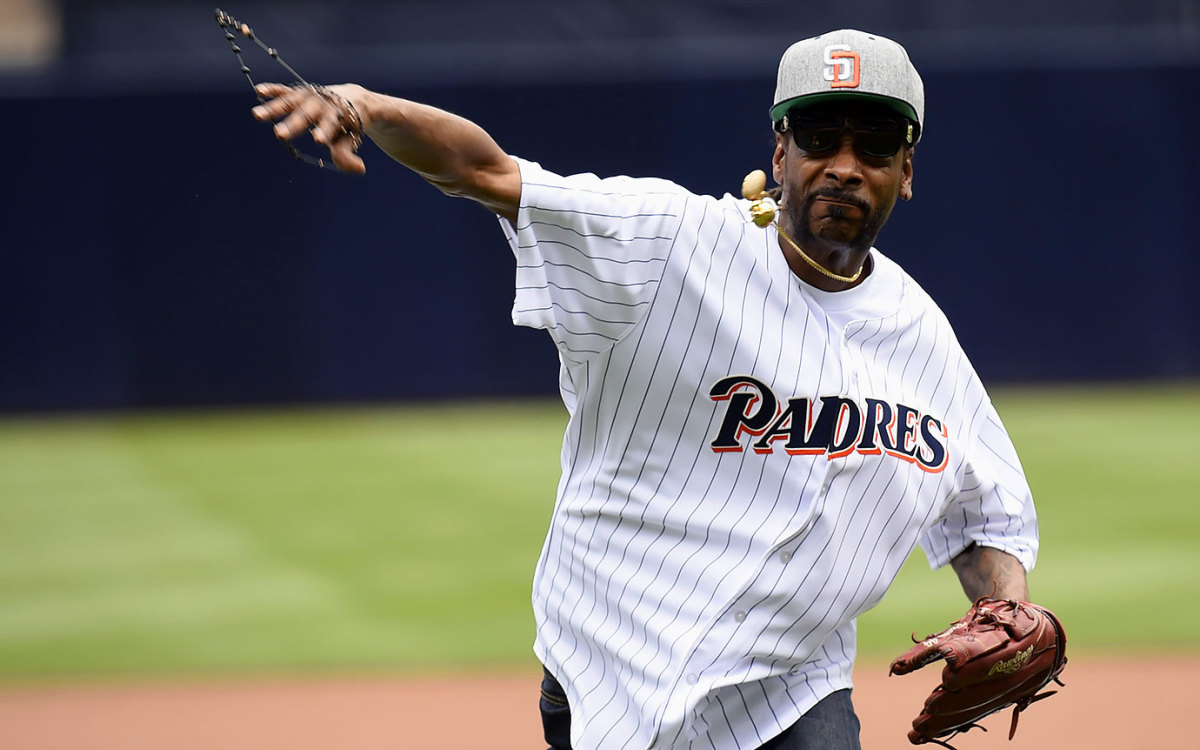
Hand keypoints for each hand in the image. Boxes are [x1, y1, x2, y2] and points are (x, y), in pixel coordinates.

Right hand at [252, 82, 366, 173]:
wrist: (354, 99)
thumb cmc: (349, 125)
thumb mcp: (352, 140)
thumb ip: (350, 156)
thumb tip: (360, 169)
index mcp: (340, 114)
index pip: (332, 124)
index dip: (325, 132)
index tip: (319, 141)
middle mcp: (323, 103)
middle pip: (307, 114)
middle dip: (294, 124)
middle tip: (280, 135)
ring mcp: (311, 97)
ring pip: (291, 101)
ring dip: (273, 108)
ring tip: (256, 115)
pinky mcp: (301, 93)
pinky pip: (286, 91)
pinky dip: (273, 90)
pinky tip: (259, 91)